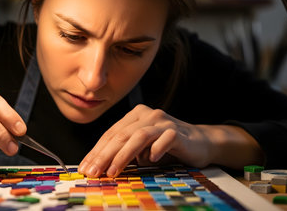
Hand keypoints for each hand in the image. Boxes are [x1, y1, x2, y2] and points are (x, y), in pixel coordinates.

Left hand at [78, 104, 214, 176]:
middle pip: (121, 135)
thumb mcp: (141, 149)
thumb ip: (123, 152)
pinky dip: (156, 150)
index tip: (85, 168)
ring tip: (113, 171)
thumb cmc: (167, 147)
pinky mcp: (178, 132)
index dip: (96, 151)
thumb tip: (99, 167)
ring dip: (123, 155)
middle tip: (94, 172)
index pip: (111, 134)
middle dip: (104, 155)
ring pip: (139, 136)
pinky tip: (150, 161)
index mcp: (135, 116)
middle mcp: (147, 115)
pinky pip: (165, 139)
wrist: (201, 142)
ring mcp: (163, 122)